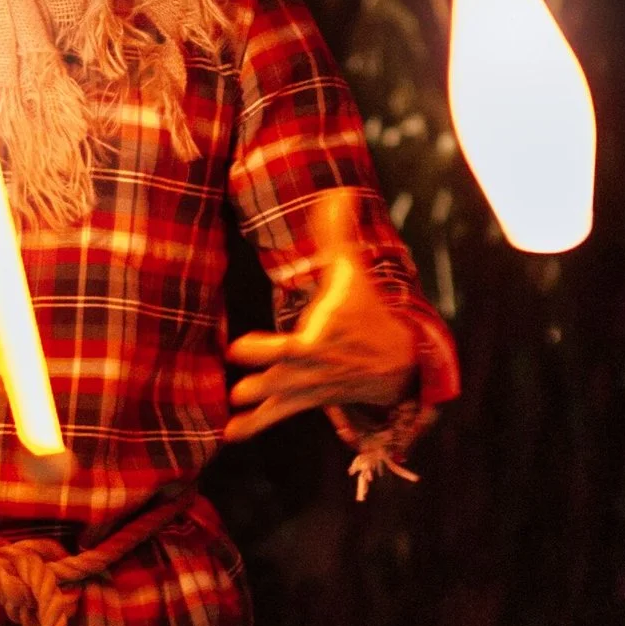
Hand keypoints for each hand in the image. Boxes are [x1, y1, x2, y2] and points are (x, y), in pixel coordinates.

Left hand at [223, 188, 419, 444]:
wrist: (398, 360)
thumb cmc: (365, 311)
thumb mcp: (352, 272)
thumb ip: (336, 234)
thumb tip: (339, 190)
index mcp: (316, 340)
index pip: (289, 349)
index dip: (264, 349)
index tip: (238, 347)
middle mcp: (309, 370)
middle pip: (280, 381)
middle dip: (260, 386)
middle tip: (235, 390)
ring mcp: (306, 391)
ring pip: (276, 405)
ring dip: (254, 413)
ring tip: (226, 424)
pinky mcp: (303, 403)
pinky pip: (277, 418)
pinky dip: (253, 426)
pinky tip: (226, 435)